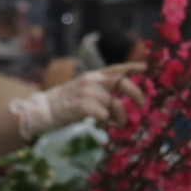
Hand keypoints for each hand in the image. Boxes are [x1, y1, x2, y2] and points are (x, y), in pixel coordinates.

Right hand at [9, 63, 145, 137]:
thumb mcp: (83, 89)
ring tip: (119, 124)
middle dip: (136, 93)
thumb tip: (119, 98)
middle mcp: (91, 81)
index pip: (115, 68)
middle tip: (141, 104)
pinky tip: (105, 124)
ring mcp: (87, 92)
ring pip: (116, 103)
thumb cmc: (65, 103)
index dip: (131, 67)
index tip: (145, 68)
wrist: (44, 110)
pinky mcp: (83, 105)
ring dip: (121, 116)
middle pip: (121, 82)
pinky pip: (105, 115)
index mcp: (92, 76)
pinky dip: (108, 121)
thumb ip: (100, 89)